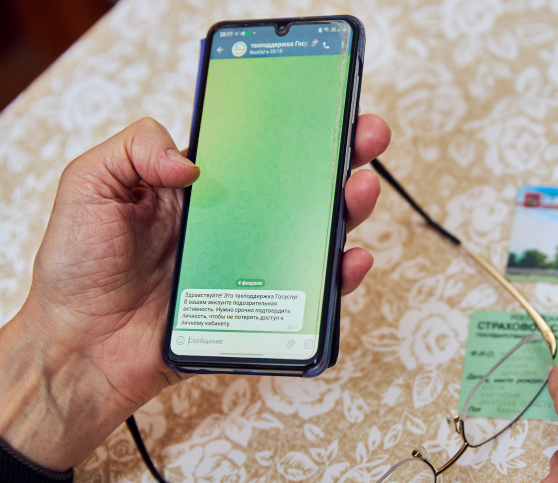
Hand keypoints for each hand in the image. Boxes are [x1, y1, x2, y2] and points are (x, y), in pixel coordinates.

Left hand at [0, 115, 390, 470]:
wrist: (81, 348)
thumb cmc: (80, 268)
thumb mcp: (89, 187)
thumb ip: (132, 150)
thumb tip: (192, 160)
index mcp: (201, 188)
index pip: (259, 148)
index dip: (295, 125)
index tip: (325, 105)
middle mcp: (235, 221)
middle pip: (301, 185)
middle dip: (341, 157)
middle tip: (366, 137)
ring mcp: (252, 264)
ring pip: (315, 233)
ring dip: (348, 208)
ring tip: (359, 191)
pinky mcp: (262, 308)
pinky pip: (311, 290)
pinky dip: (338, 276)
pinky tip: (349, 259)